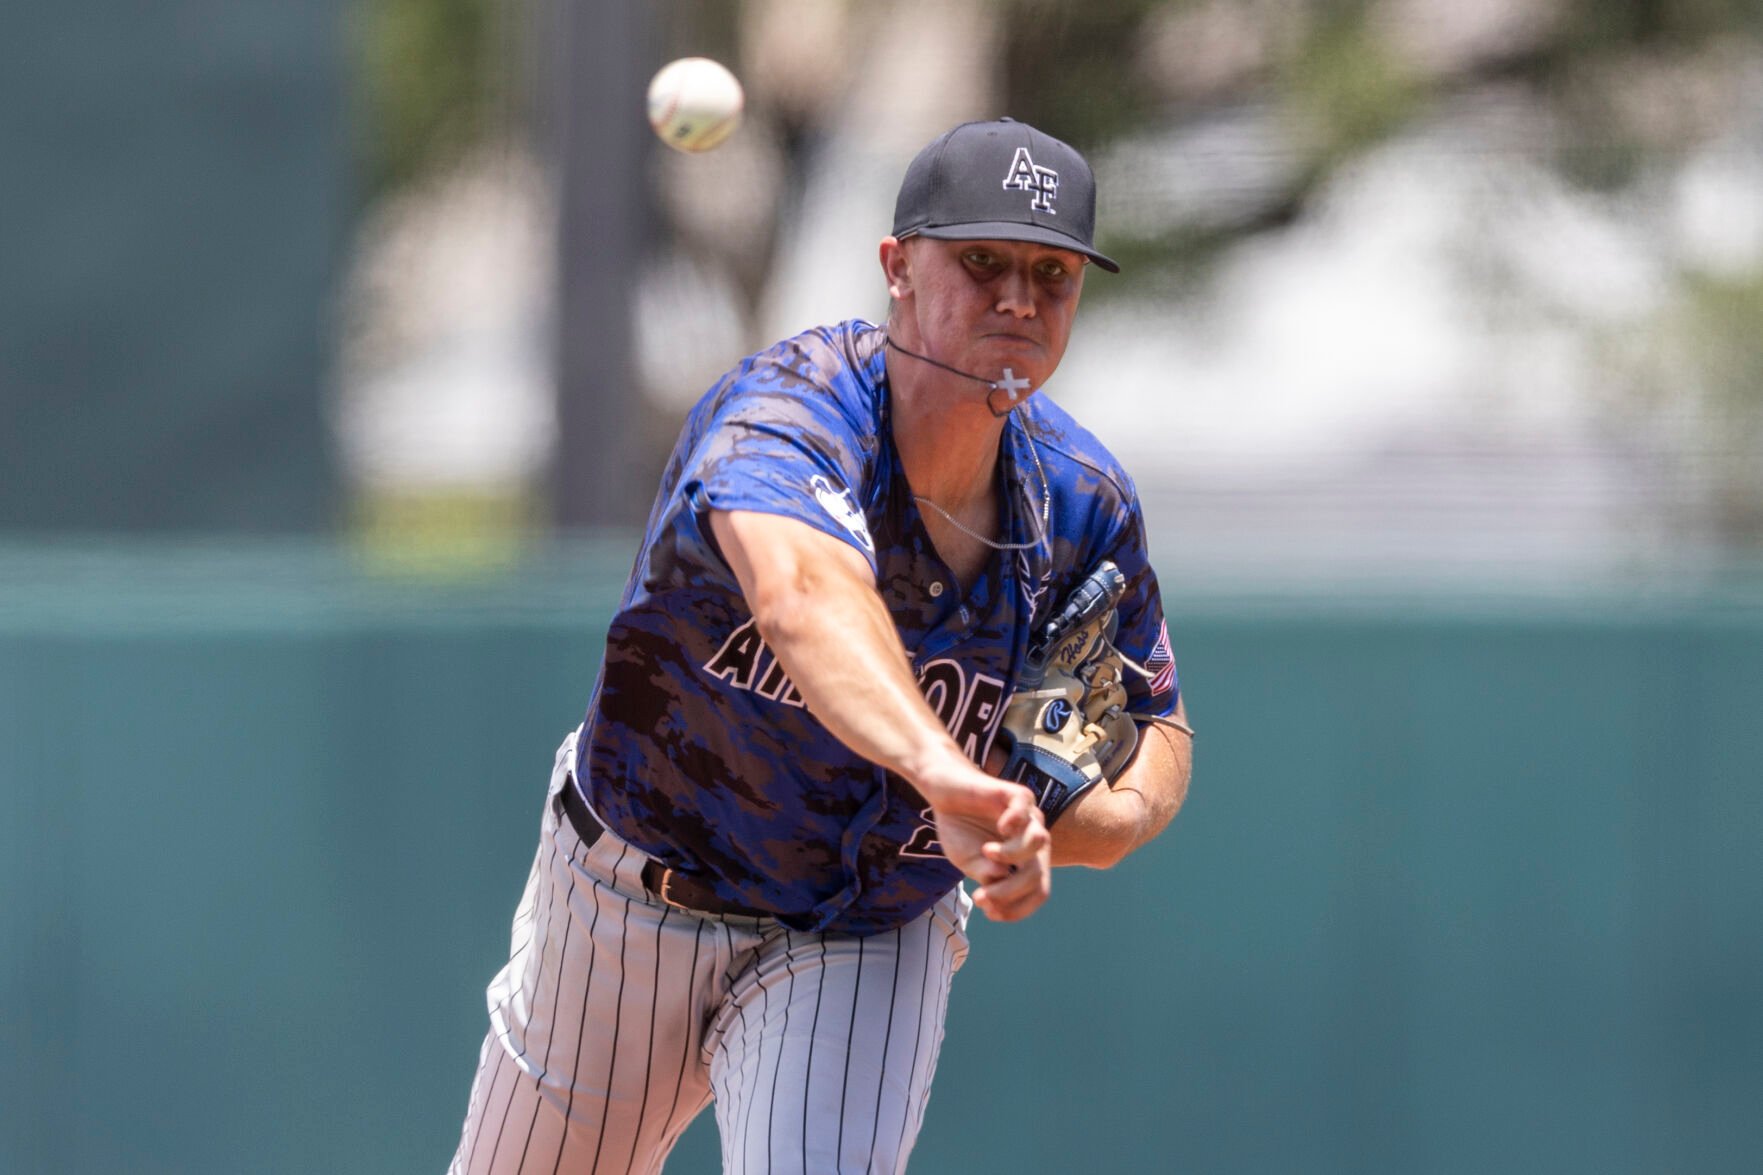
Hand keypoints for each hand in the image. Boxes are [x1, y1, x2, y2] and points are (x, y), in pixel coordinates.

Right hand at [914, 756, 1051, 921]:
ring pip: (1039, 841)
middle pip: (1037, 874)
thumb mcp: (969, 862)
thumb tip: (1002, 878)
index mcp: (1026, 860)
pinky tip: (999, 827)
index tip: (989, 913)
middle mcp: (1032, 840)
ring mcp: (1027, 816)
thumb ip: (986, 875)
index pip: (1038, 891)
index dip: (1018, 909)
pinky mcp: (1015, 794)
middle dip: (1009, 892)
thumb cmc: (960, 829)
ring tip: (987, 852)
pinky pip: (1026, 808)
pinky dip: (1013, 822)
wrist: (944, 794)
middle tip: (981, 896)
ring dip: (1012, 855)